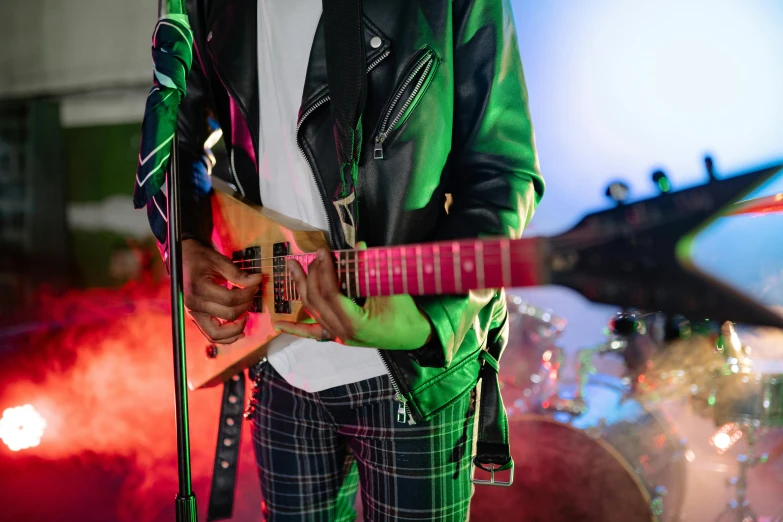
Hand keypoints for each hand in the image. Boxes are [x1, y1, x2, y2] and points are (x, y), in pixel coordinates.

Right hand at [182, 239, 262, 343]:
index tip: (255, 285)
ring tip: (246, 315)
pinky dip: (227, 338)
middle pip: (228, 314)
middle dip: (246, 305)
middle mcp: (194, 305)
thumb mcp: (218, 260)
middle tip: (252, 294)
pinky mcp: (196, 319)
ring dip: (237, 327)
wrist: (183, 260)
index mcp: (199, 288)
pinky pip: (211, 336)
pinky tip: (240, 332)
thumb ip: (238, 273)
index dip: (247, 293)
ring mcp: (193, 314)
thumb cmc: (200, 259)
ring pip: (217, 334)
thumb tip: (257, 280)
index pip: (230, 299)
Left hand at [272, 247, 432, 349]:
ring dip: (300, 288)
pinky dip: (296, 329)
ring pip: (312, 311)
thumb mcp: (391, 290)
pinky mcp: (338, 336)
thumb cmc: (407, 314)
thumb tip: (358, 246)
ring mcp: (338, 336)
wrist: (416, 335)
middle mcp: (341, 332)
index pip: (330, 293)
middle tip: (314, 254)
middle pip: (317, 300)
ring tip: (292, 267)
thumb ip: (371, 270)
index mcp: (355, 322)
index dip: (324, 270)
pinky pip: (313, 333)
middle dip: (311, 274)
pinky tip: (279, 325)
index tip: (323, 251)